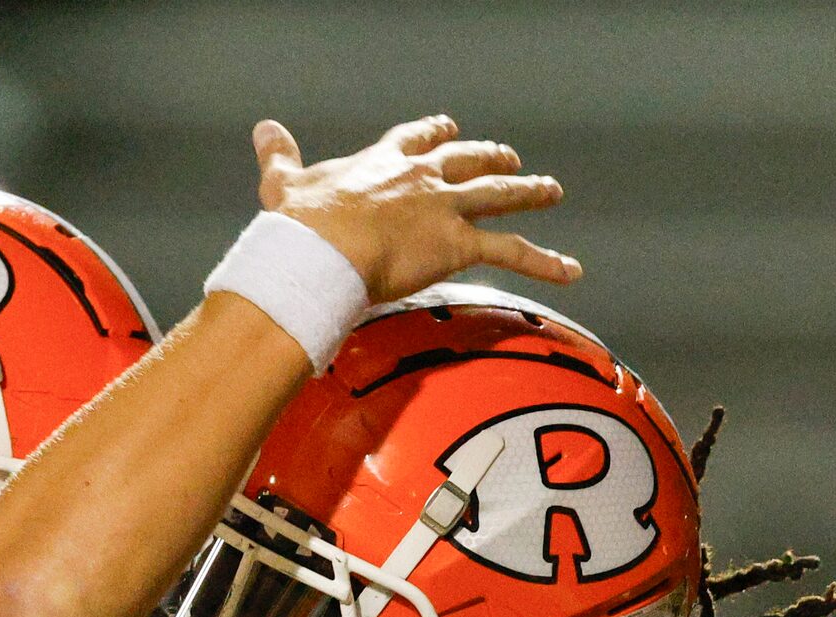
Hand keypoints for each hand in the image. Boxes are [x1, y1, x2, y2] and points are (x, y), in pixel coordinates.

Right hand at [252, 114, 575, 302]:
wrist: (319, 253)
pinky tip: (571, 270)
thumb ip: (280, 157)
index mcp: (382, 162)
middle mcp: (422, 179)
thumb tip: (264, 131)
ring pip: (498, 195)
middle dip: (490, 158)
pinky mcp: (458, 245)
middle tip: (509, 158)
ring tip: (550, 190)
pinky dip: (545, 262)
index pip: (417, 139)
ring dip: (528, 192)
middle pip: (468, 160)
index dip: (434, 134)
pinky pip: (511, 252)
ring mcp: (444, 209)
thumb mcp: (284, 183)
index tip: (447, 128)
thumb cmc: (299, 226)